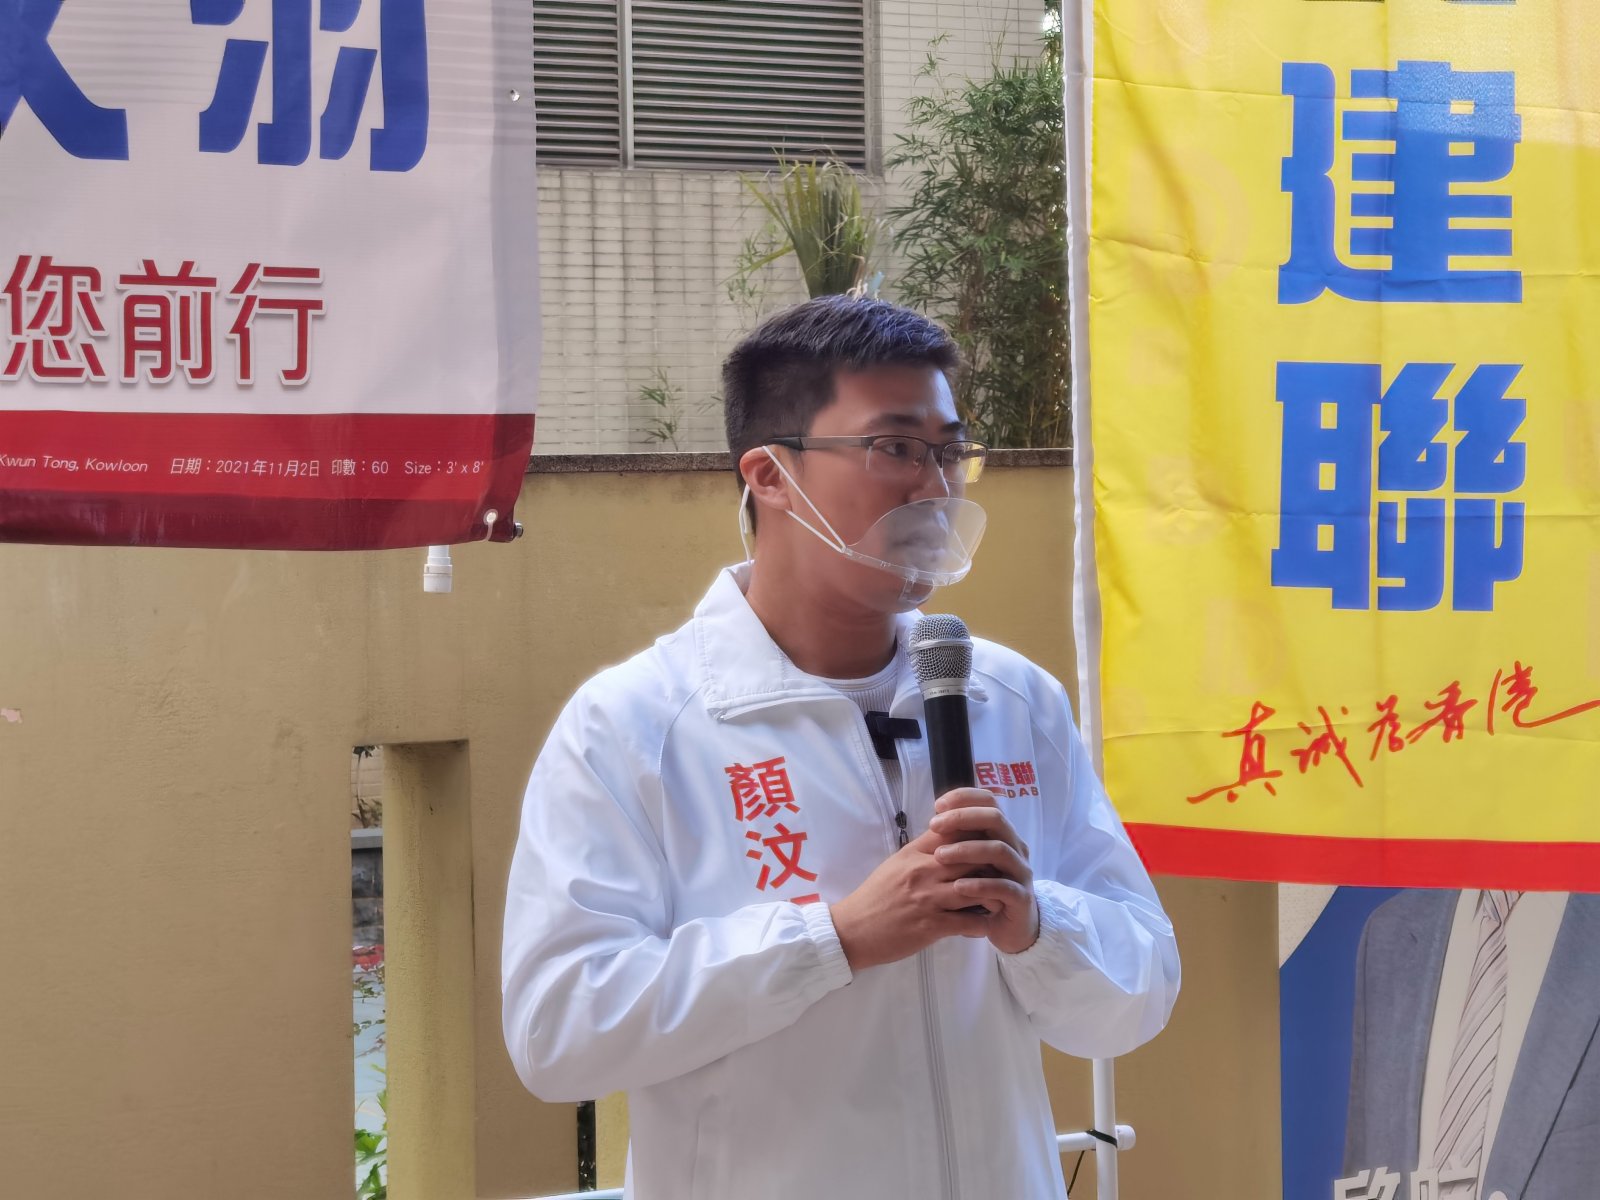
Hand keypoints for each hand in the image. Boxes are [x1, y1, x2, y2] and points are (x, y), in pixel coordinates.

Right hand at [830, 827, 991, 971]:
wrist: (853, 929)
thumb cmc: (876, 896)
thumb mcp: (897, 863)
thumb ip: (922, 849)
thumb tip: (947, 836)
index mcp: (915, 853)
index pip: (954, 832)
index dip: (977, 834)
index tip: (991, 842)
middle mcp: (924, 871)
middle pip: (971, 857)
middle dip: (992, 863)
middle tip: (1006, 872)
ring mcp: (929, 898)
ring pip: (976, 888)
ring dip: (993, 894)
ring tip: (1002, 898)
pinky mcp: (931, 925)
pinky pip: (969, 922)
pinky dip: (982, 924)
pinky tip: (987, 925)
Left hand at [929, 788, 1039, 954]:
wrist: (1010, 929)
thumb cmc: (984, 892)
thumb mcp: (970, 864)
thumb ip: (958, 842)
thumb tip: (934, 820)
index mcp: (1002, 834)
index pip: (989, 801)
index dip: (964, 798)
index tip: (937, 805)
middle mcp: (1015, 848)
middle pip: (995, 819)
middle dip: (963, 818)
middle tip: (934, 826)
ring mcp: (1021, 872)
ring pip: (999, 850)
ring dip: (967, 850)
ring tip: (940, 856)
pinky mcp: (1022, 898)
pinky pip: (1003, 887)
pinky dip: (980, 885)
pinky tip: (958, 887)